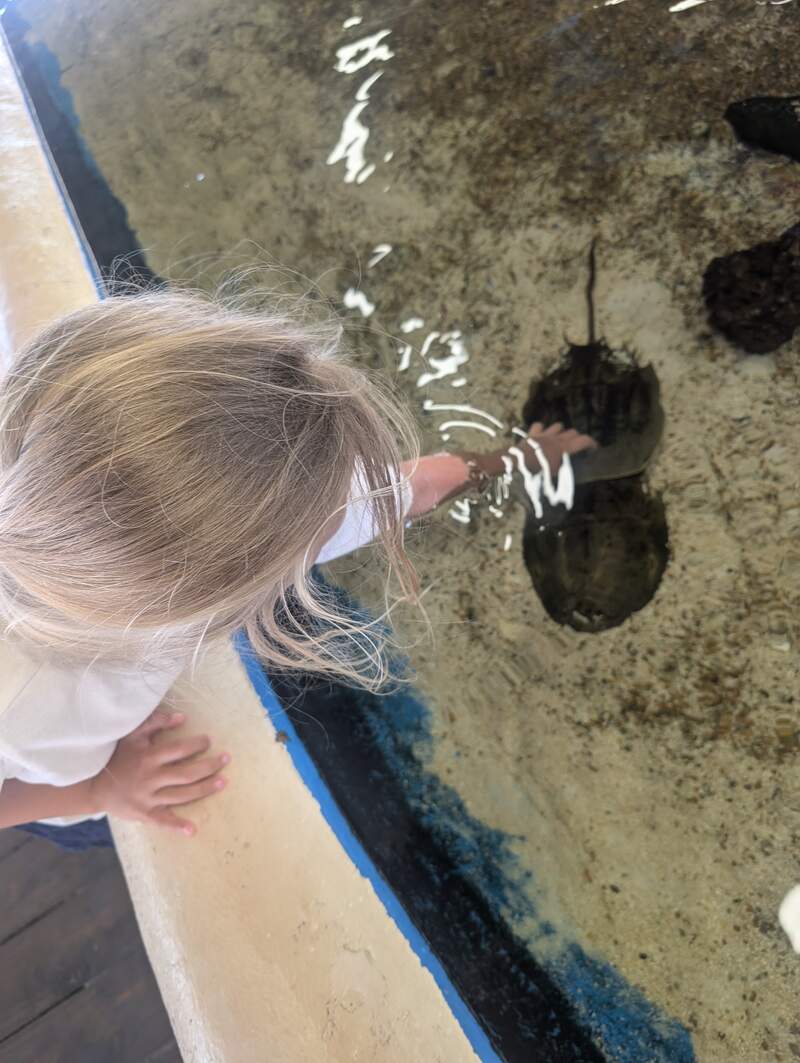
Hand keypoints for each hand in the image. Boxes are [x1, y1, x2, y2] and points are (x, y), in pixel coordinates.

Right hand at [89, 709, 229, 836]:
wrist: (93, 785)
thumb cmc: (117, 756)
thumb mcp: (132, 735)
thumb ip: (155, 723)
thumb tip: (181, 717)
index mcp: (149, 757)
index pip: (180, 750)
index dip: (197, 745)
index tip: (208, 741)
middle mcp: (151, 778)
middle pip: (187, 773)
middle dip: (209, 766)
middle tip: (226, 760)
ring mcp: (148, 798)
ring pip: (182, 795)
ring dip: (204, 789)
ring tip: (222, 782)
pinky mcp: (144, 813)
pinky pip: (162, 821)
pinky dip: (177, 826)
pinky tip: (192, 830)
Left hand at [521, 421, 596, 476]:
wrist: (517, 466)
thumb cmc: (538, 474)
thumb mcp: (556, 477)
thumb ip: (567, 471)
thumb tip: (575, 473)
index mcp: (564, 449)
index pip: (584, 440)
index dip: (592, 444)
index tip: (595, 450)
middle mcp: (556, 439)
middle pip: (573, 432)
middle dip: (577, 439)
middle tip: (577, 449)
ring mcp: (544, 435)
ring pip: (558, 426)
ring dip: (561, 432)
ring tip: (559, 441)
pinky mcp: (532, 434)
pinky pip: (539, 426)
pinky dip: (542, 430)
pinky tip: (541, 436)